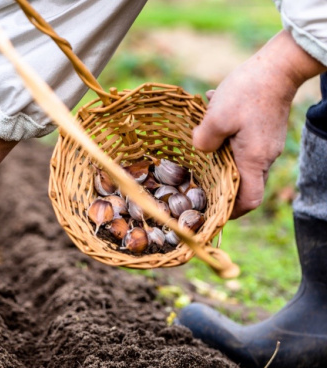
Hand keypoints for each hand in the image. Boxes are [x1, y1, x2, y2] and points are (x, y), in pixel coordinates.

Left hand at [192, 31, 325, 218]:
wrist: (278, 66)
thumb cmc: (248, 92)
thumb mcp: (216, 117)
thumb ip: (203, 140)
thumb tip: (199, 150)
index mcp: (253, 160)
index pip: (249, 200)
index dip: (231, 211)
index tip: (212, 210)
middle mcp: (265, 156)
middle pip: (242, 183)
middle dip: (219, 183)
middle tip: (196, 179)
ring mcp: (266, 143)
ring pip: (239, 159)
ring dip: (219, 152)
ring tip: (201, 134)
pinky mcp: (265, 130)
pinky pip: (242, 141)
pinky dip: (226, 134)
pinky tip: (212, 112)